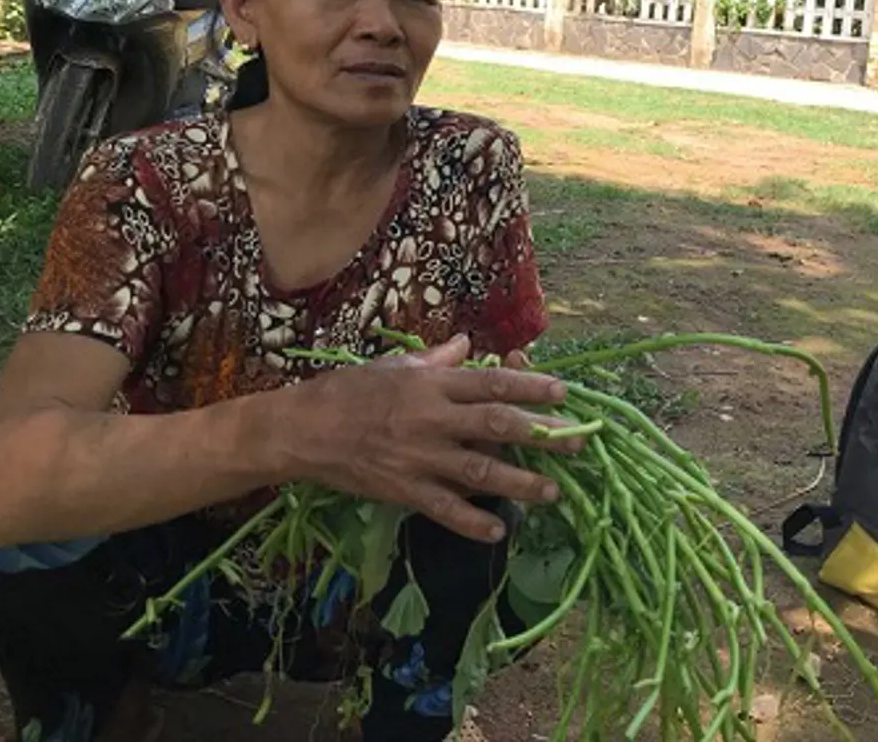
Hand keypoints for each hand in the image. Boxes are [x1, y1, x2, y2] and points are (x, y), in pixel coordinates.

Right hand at [292, 334, 578, 542]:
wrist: (301, 430)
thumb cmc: (348, 391)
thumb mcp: (394, 366)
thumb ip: (437, 360)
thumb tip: (468, 345)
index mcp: (432, 386)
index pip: (492, 384)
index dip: (531, 387)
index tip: (563, 393)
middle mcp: (432, 420)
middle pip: (497, 427)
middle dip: (541, 436)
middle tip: (577, 444)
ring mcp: (419, 458)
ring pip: (480, 473)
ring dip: (520, 483)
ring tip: (551, 492)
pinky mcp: (404, 491)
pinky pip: (445, 510)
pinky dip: (472, 523)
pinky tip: (497, 531)